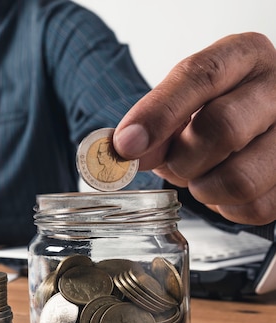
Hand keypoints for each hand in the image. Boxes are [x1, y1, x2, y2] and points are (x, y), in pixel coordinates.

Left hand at [114, 32, 275, 225]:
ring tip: (201, 174)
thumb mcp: (181, 104)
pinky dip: (224, 206)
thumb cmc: (212, 111)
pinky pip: (253, 207)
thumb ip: (154, 122)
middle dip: (182, 157)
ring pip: (239, 178)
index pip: (202, 76)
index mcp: (246, 55)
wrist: (254, 129)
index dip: (158, 114)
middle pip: (223, 128)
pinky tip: (223, 187)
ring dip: (203, 187)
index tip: (126, 144)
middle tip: (173, 162)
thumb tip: (127, 151)